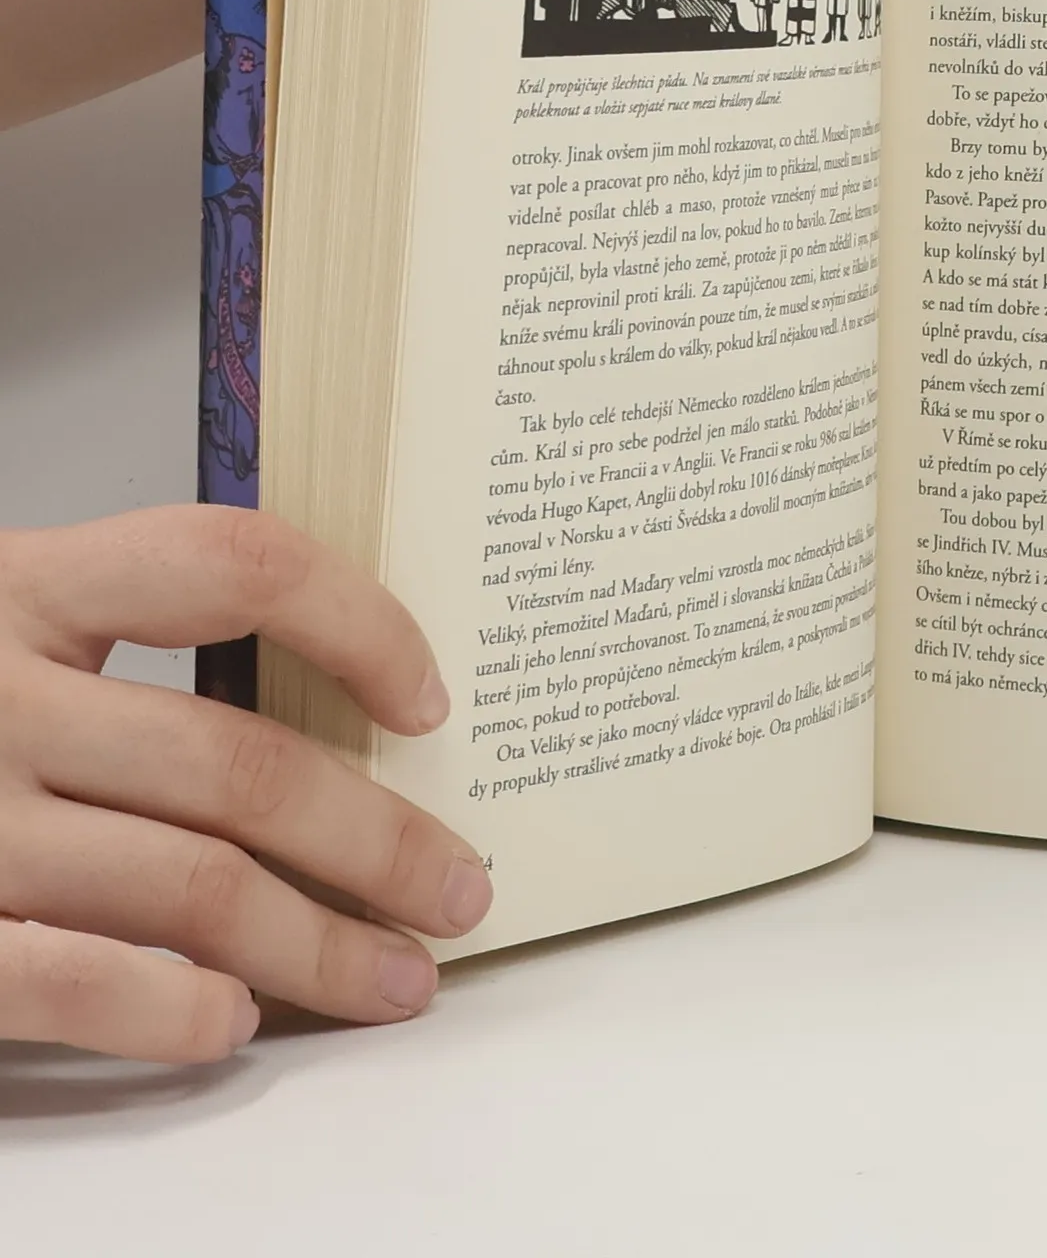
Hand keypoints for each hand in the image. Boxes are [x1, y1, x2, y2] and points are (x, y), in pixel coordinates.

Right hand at [0, 506, 492, 1063]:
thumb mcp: (1, 625)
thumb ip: (126, 637)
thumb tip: (337, 702)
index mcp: (24, 585)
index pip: (233, 564)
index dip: (356, 624)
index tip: (430, 700)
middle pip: (239, 762)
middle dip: (378, 839)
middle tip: (459, 889)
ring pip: (187, 883)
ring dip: (318, 945)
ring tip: (395, 980)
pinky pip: (66, 980)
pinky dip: (169, 1008)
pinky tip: (236, 1023)